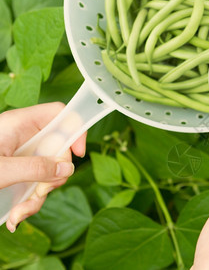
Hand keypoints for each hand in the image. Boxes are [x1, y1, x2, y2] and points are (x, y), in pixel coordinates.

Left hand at [0, 102, 85, 232]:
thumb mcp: (0, 170)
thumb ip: (35, 168)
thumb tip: (67, 169)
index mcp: (19, 124)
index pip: (60, 114)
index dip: (75, 129)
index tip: (78, 154)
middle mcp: (24, 137)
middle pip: (59, 148)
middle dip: (54, 175)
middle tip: (43, 191)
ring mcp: (22, 155)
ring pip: (49, 170)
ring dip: (40, 195)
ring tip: (19, 214)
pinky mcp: (19, 172)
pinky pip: (36, 183)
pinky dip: (30, 202)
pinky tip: (15, 216)